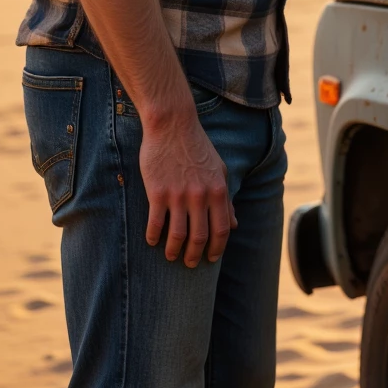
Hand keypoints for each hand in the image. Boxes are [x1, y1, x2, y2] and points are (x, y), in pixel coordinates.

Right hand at [140, 104, 236, 266]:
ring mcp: (178, 196)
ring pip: (178, 235)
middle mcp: (200, 197)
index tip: (211, 259)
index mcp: (218, 191)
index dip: (217, 248)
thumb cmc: (197, 147)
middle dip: (195, 256)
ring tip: (171, 257)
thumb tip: (235, 224)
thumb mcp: (220, 170)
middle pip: (200, 237)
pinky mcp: (157, 192)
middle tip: (190, 263)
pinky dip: (154, 237)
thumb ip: (226, 198)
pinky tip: (152, 241)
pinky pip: (156, 223)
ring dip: (174, 251)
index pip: (222, 230)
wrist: (173, 124)